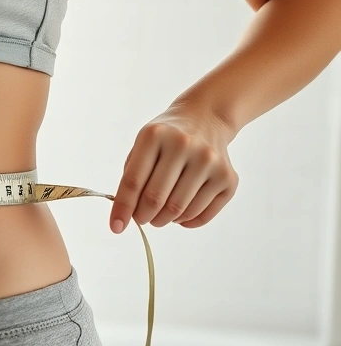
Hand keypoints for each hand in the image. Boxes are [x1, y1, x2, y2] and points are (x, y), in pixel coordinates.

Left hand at [110, 103, 238, 232]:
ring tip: (159, 214)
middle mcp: (184, 145)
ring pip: (179, 211)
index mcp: (155, 135)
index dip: (123, 209)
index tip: (116, 227)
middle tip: (141, 218)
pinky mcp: (228, 177)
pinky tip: (180, 214)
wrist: (206, 119)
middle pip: (156, 199)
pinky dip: (186, 221)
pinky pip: (202, 214)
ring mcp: (210, 161)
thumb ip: (132, 178)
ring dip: (163, 220)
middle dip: (143, 217)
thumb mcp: (142, 145)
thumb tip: (125, 216)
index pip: (133, 182)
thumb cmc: (166, 138)